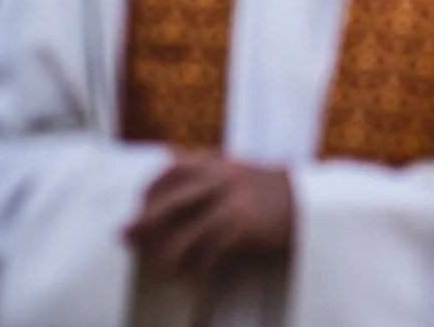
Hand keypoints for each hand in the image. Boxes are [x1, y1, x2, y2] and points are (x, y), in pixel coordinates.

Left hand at [126, 154, 292, 278]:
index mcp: (218, 162)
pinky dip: (197, 265)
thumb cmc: (269, 190)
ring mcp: (231, 202)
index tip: (139, 205)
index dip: (150, 190)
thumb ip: (208, 171)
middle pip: (170, 202)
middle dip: (144, 222)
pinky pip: (208, 251)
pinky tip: (194, 273)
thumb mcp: (237, 170)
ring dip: (167, 254)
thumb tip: (168, 181)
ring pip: (185, 233)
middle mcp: (221, 179)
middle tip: (126, 237)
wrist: (307, 200)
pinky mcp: (242, 226)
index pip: (171, 171)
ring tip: (160, 267)